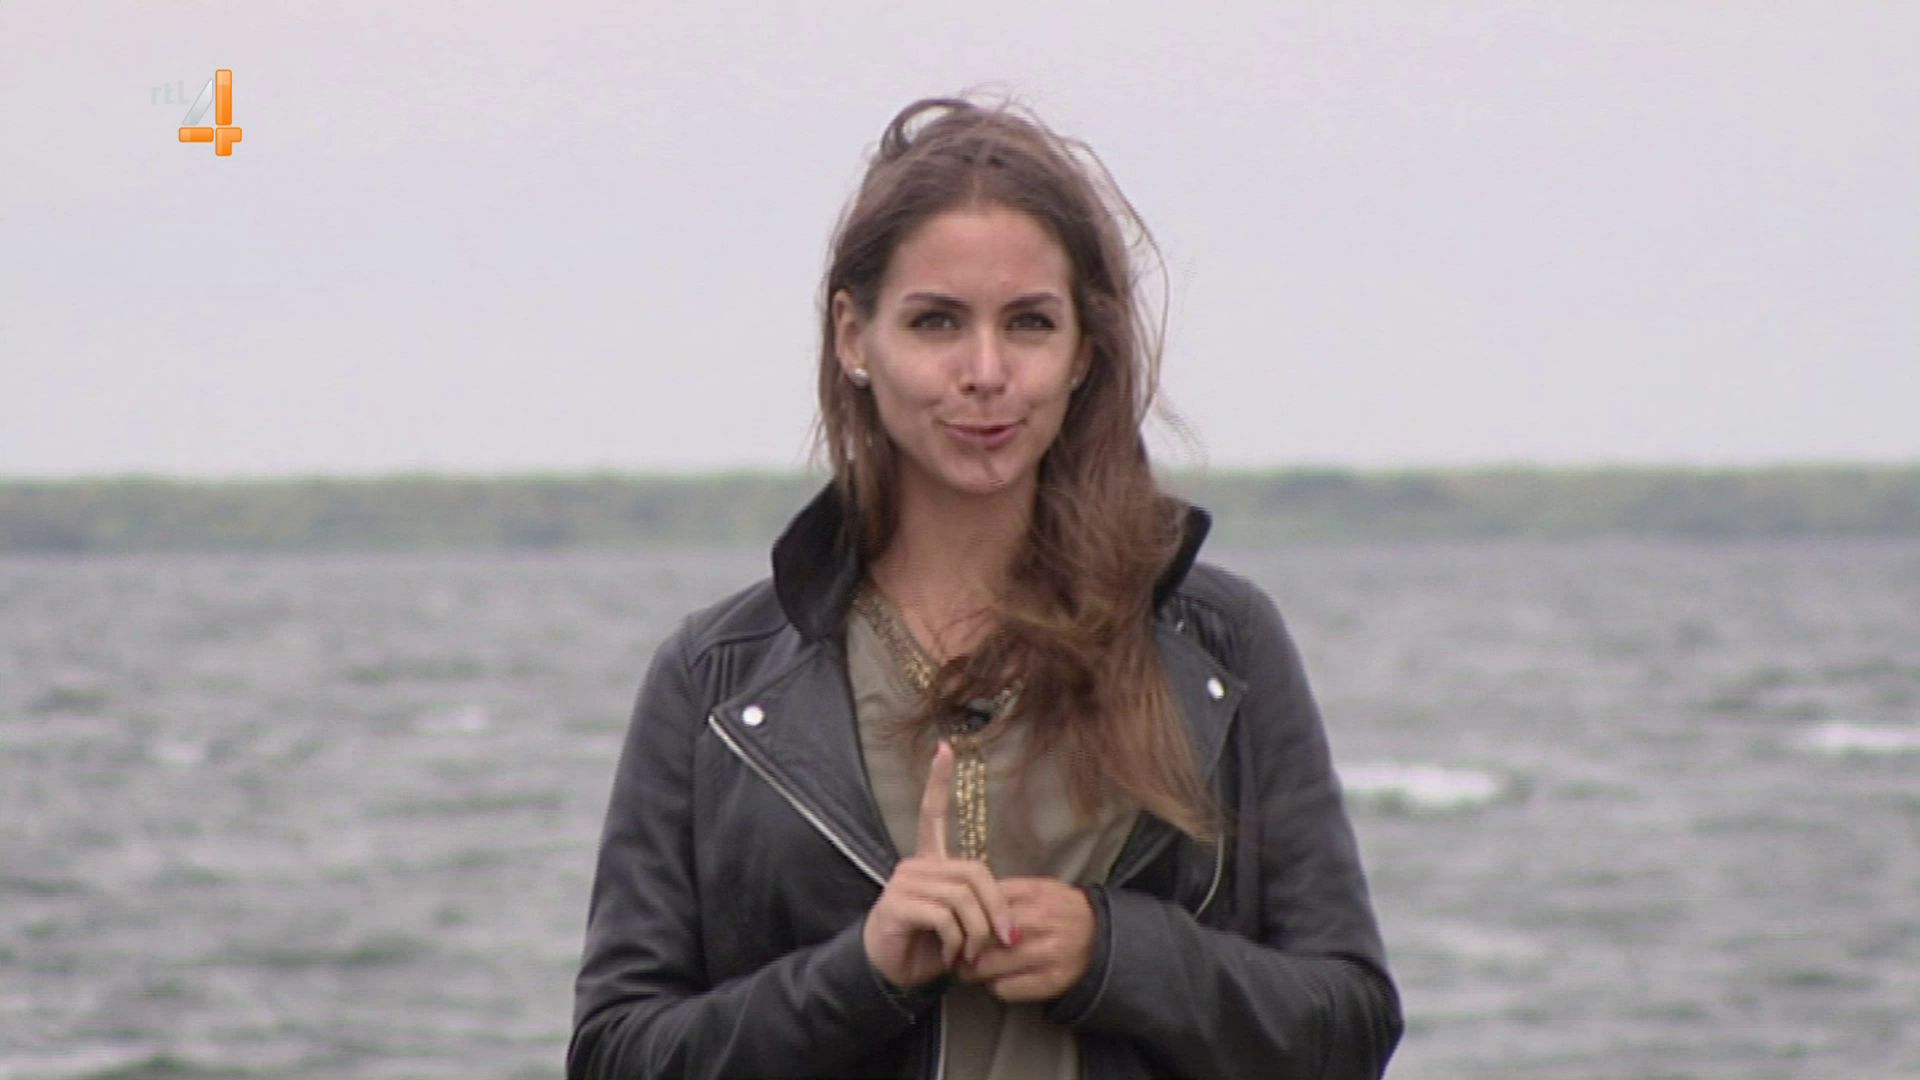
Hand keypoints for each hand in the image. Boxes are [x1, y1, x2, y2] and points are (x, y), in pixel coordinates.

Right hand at [863, 741, 1016, 988]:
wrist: (889, 973)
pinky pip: (945, 917)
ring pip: (963, 898)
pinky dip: (957, 942)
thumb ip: (978, 908)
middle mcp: (914, 866)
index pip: (931, 814)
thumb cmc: (925, 946)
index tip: (944, 748)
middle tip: (1003, 938)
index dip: (938, 782)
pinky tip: (950, 955)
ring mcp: (903, 884)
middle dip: (997, 909)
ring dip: (977, 933)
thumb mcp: (959, 923)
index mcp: (928, 863)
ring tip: (970, 954)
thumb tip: (1009, 918)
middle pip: (974, 873)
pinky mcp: (897, 905)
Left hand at [956, 876, 1094, 1002]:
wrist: (1102, 935)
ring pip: (987, 968)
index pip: (980, 907)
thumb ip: (1003, 892)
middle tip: (957, 953)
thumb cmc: (1061, 909)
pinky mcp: (1051, 982)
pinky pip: (1004, 990)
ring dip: (975, 971)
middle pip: (979, 939)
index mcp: (1032, 895)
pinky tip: (1000, 979)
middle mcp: (1040, 923)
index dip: (961, 921)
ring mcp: (1046, 954)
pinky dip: (996, 987)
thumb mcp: (1037, 888)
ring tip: (975, 968)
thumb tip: (963, 902)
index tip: (954, 929)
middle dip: (962, 949)